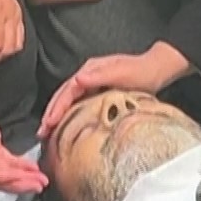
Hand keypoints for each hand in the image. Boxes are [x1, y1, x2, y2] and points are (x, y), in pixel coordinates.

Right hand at [39, 42, 192, 138]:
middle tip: (41, 132)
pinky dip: (70, 114)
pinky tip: (68, 124)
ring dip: (58, 114)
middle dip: (51, 113)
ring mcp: (94, 82)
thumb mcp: (121, 73)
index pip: (67, 90)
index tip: (48, 122)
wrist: (159, 68)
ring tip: (48, 131)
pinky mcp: (100, 90)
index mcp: (90, 70)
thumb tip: (77, 80)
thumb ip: (98, 76)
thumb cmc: (142, 71)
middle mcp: (88, 75)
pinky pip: (79, 103)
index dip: (56, 107)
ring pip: (70, 99)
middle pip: (64, 95)